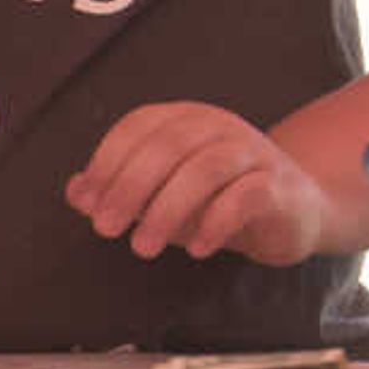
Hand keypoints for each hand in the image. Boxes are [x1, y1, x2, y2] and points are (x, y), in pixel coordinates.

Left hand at [67, 101, 332, 265]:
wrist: (293, 211)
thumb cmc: (217, 199)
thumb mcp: (162, 193)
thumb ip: (121, 189)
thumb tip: (76, 192)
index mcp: (187, 119)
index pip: (140, 125)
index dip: (108, 161)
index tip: (88, 204)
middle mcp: (220, 127)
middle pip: (170, 144)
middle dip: (131, 187)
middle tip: (106, 229)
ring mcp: (253, 153)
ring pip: (207, 168)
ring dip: (167, 209)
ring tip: (143, 248)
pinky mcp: (279, 185)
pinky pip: (247, 195)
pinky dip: (216, 222)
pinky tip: (196, 249)